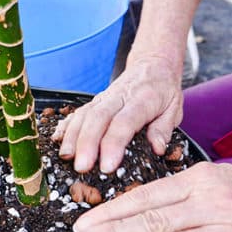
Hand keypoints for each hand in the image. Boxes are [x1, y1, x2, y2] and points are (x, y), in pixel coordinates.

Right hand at [53, 55, 182, 172]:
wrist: (153, 64)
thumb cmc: (163, 90)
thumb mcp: (174, 108)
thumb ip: (164, 128)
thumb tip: (157, 148)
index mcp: (142, 99)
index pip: (124, 122)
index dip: (113, 144)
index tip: (107, 166)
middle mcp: (119, 97)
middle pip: (98, 118)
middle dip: (87, 143)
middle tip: (82, 167)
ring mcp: (104, 97)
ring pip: (84, 115)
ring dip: (73, 136)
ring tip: (66, 157)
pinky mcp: (95, 101)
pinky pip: (78, 112)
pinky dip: (66, 126)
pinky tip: (57, 139)